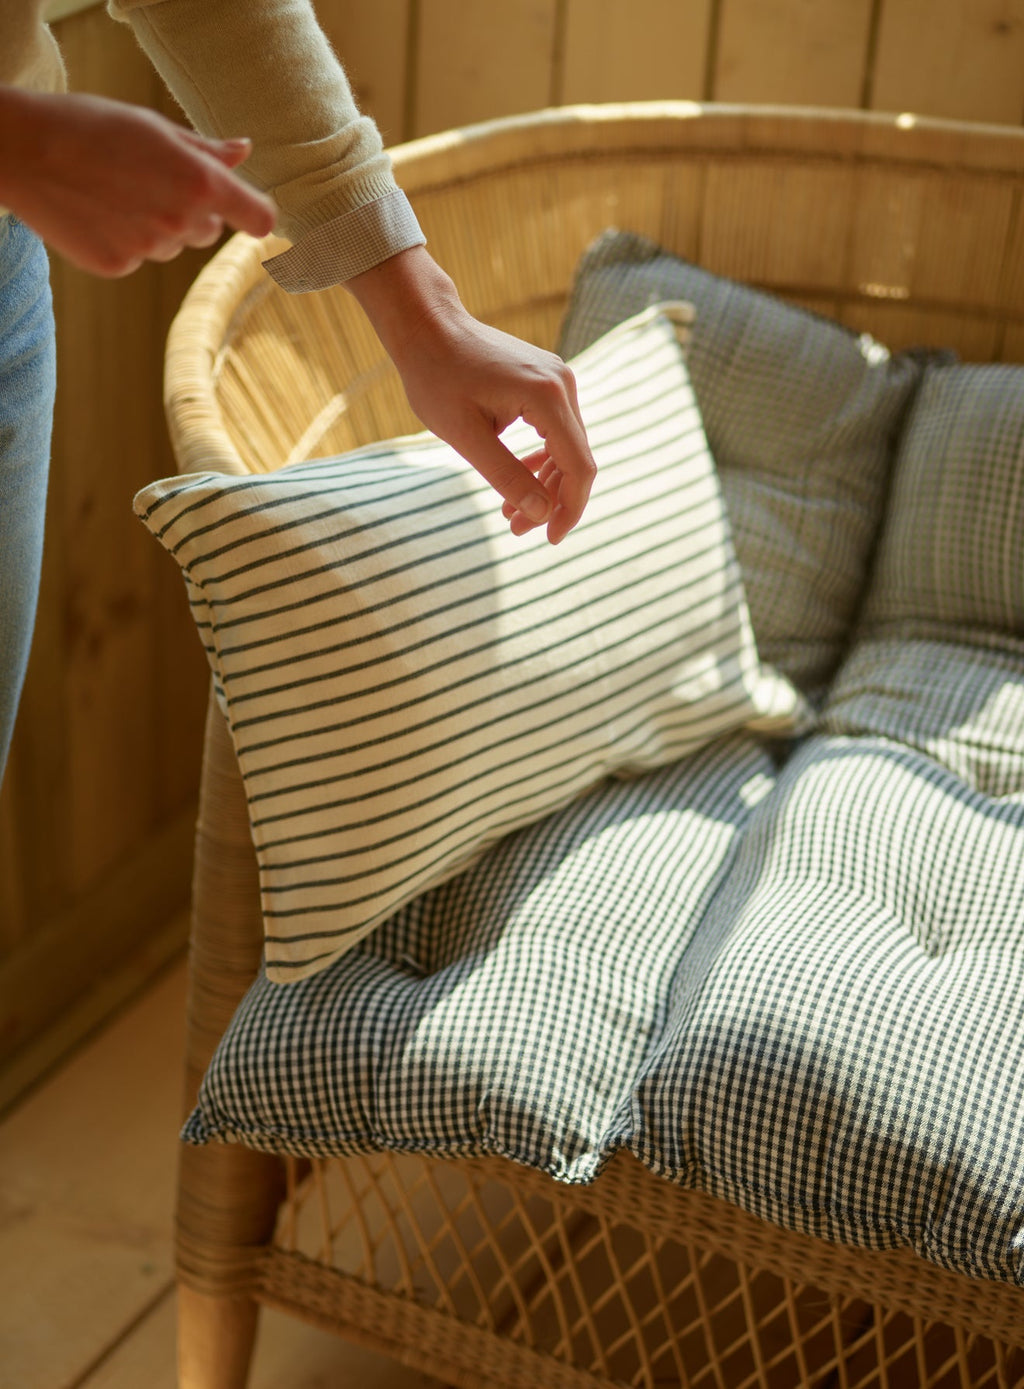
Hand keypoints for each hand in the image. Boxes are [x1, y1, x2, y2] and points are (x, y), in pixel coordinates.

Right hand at [0, 88, 274, 276]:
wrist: (22, 150)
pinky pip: (138, 258)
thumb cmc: (89, 126)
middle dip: (192, 210)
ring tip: (114, 191)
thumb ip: (204, 148)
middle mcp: (181, 220)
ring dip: (157, 225)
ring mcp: (149, 248)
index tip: (249, 212)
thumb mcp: (152, 126)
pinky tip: (96, 211)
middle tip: (149, 180)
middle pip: (209, 230)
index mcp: (199, 182)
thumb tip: (244, 151)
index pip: (259, 217)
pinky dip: (124, 239)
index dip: (257, 215)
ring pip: (172, 245)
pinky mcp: (119, 266)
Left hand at [347, 246, 595, 543]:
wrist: (428, 327)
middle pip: (576, 459)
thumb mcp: (466, 437)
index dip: (569, 508)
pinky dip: (540, 460)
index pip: (578, 466)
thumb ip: (507, 476)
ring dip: (544, 484)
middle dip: (552, 501)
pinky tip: (517, 484)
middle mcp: (562, 384)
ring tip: (511, 514)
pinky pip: (555, 431)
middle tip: (517, 530)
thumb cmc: (437, 377)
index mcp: (547, 397)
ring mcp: (558, 380)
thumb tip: (542, 514)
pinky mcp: (547, 382)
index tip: (550, 540)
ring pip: (566, 448)